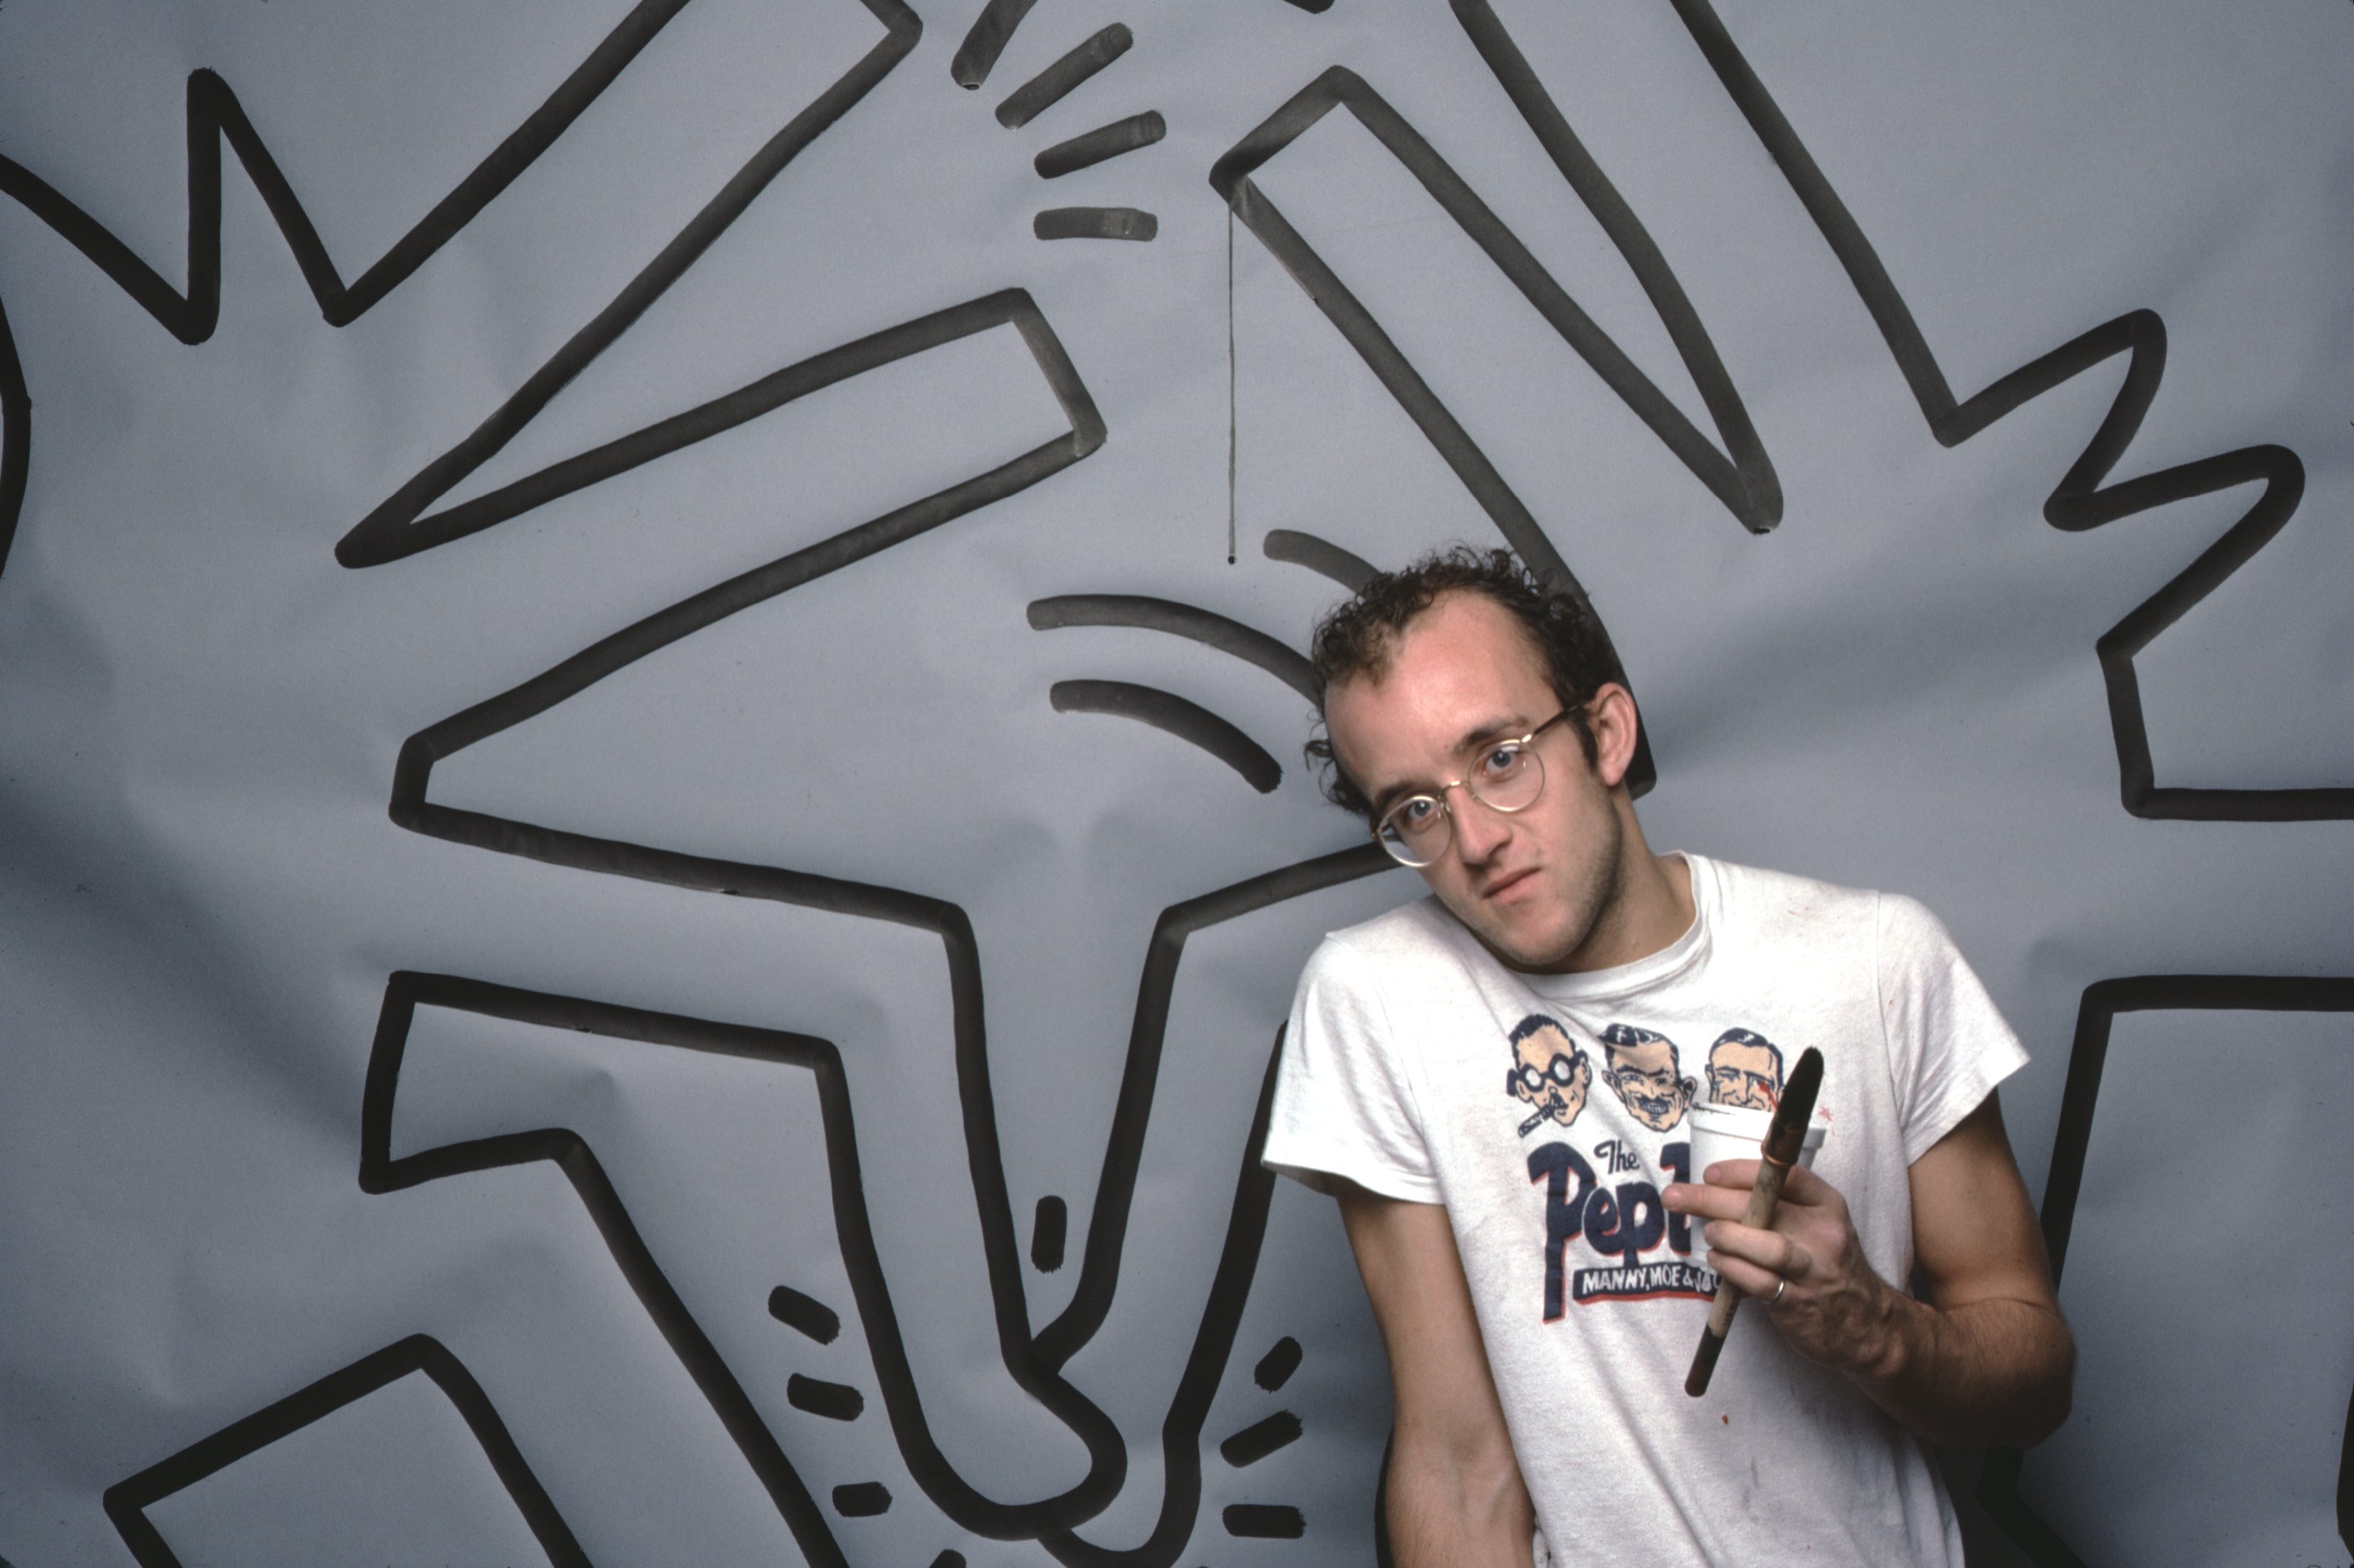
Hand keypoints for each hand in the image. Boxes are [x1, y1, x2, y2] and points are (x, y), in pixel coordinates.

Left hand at [1664, 1159, 1901, 1379]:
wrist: (1868, 1326)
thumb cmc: (1829, 1267)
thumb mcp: (1821, 1226)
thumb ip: (1783, 1205)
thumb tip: (1720, 1185)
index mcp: (1828, 1206)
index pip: (1788, 1176)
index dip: (1744, 1171)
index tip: (1710, 1173)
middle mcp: (1824, 1234)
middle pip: (1765, 1206)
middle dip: (1712, 1199)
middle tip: (1676, 1197)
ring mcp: (1813, 1270)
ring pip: (1766, 1244)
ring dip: (1726, 1235)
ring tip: (1708, 1233)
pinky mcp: (1799, 1302)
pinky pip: (1759, 1282)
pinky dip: (1731, 1269)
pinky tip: (1718, 1261)